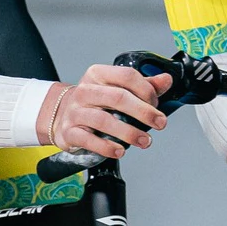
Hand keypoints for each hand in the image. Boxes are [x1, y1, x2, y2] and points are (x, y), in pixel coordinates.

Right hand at [37, 65, 171, 158]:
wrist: (60, 115)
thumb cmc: (94, 102)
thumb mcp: (116, 88)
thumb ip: (143, 85)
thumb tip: (166, 80)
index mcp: (98, 74)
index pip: (127, 76)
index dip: (146, 90)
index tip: (157, 104)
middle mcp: (85, 91)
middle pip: (118, 98)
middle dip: (144, 112)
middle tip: (160, 123)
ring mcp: (75, 112)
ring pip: (104, 121)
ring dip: (129, 133)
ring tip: (144, 141)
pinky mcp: (69, 132)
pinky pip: (89, 140)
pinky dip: (107, 147)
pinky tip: (120, 151)